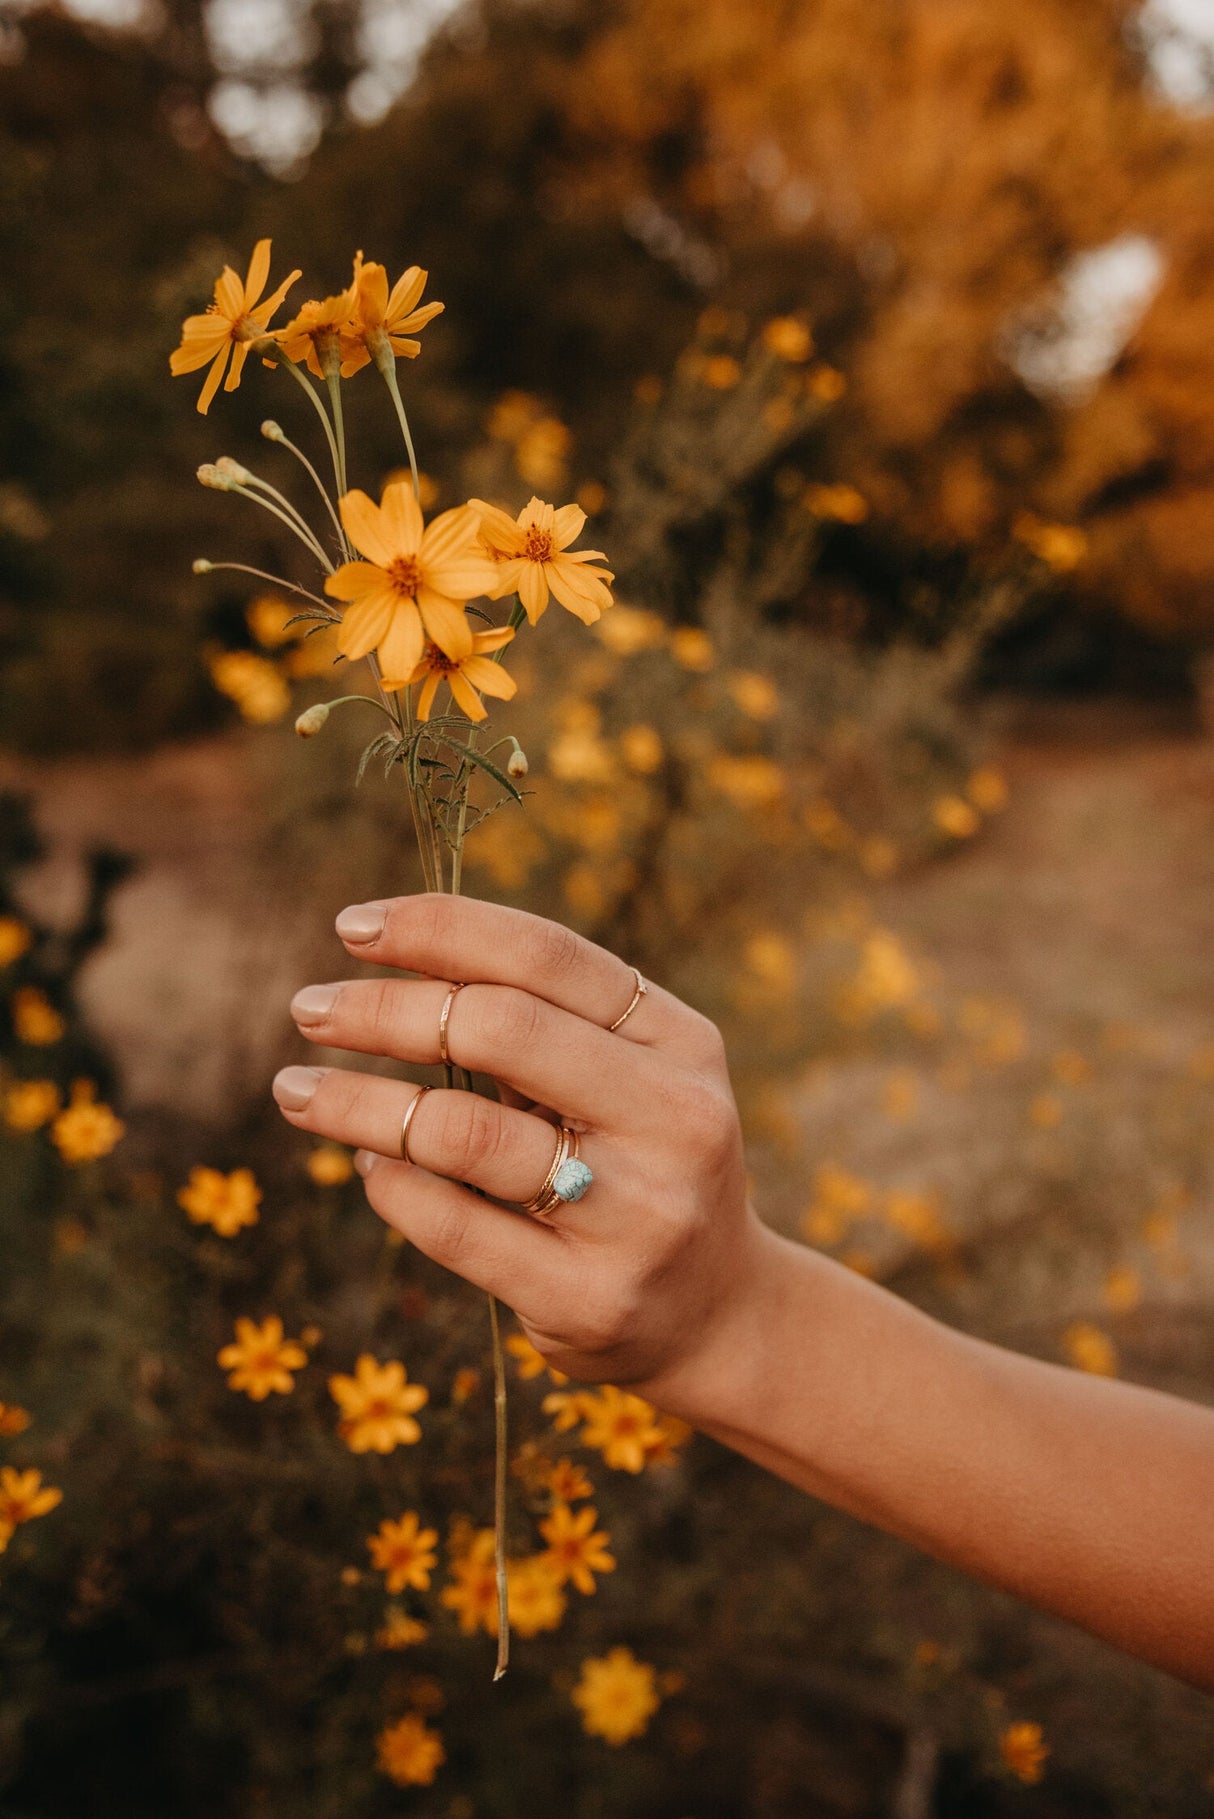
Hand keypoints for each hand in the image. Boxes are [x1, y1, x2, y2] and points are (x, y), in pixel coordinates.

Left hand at [272, 894, 764, 1391]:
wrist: (721, 1315)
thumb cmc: (640, 1167)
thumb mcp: (629, 1080)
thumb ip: (543, 1025)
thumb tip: (393, 964)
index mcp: (683, 1044)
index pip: (547, 956)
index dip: (440, 928)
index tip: (353, 925)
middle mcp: (674, 1120)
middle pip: (500, 1028)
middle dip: (383, 1009)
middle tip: (309, 1008)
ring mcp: (636, 1215)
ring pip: (460, 1130)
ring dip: (356, 1102)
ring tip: (295, 1091)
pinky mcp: (589, 1299)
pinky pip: (453, 1226)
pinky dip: (390, 1185)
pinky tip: (368, 1167)